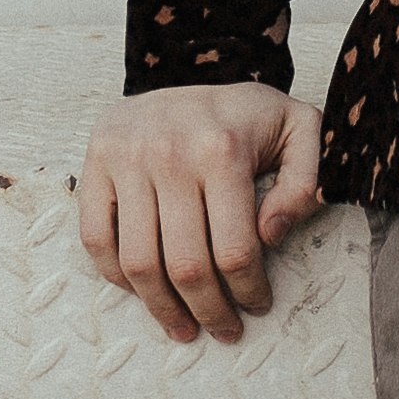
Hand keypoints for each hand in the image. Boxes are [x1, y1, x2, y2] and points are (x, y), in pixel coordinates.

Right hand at [74, 82, 326, 343]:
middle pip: (187, 266)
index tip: (257, 305)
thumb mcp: (299, 130)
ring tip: (183, 328)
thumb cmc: (246, 115)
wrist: (188, 68)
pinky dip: (116, 277)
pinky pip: (97, 239)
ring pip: (139, 263)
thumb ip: (303, 181)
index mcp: (223, 149)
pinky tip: (143, 292)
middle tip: (223, 330)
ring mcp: (127, 159)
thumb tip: (271, 234)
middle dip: (209, 312)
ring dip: (162, 309)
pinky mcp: (95, 163)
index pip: (235, 249)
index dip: (247, 290)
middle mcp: (170, 154)